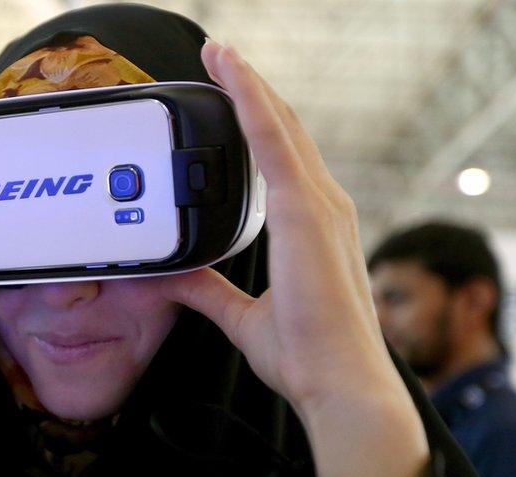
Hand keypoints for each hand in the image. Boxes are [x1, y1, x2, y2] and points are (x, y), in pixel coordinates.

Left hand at [158, 38, 428, 476]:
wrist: (338, 383)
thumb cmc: (308, 356)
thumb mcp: (242, 316)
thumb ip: (210, 291)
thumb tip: (177, 276)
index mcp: (312, 227)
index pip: (282, 159)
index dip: (259, 121)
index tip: (232, 94)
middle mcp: (322, 206)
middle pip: (282, 132)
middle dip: (251, 92)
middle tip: (219, 59)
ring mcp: (319, 205)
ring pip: (278, 126)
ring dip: (248, 85)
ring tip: (219, 53)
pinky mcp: (306, 211)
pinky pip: (273, 142)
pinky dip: (251, 103)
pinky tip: (232, 74)